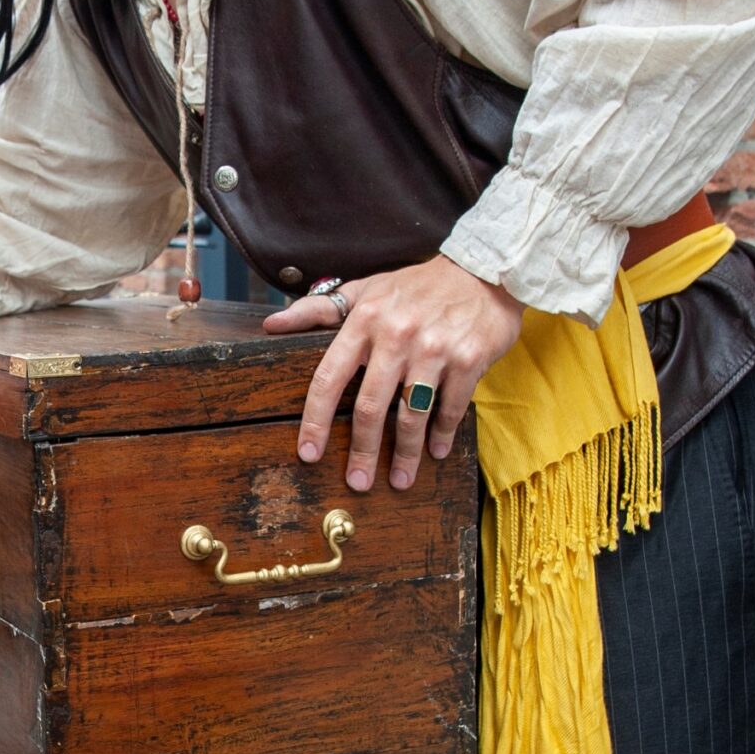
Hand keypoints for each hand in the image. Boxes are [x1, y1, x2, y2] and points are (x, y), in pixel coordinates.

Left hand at [263, 256, 521, 490]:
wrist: (482, 271)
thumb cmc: (417, 286)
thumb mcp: (366, 289)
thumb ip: (319, 309)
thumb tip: (271, 323)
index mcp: (365, 320)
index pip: (330, 377)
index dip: (316, 420)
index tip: (309, 453)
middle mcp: (397, 335)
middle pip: (370, 407)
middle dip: (362, 451)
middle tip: (357, 482)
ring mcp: (435, 348)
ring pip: (411, 415)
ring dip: (404, 455)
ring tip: (399, 480)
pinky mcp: (469, 359)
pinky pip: (451, 408)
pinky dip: (442, 434)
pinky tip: (435, 452)